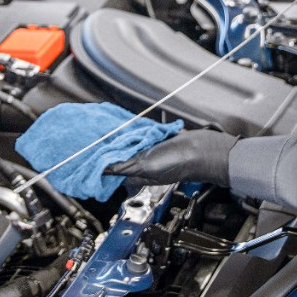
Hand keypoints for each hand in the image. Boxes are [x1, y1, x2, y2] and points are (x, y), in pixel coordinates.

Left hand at [104, 129, 238, 186]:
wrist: (204, 150)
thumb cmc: (181, 164)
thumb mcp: (148, 168)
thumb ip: (127, 167)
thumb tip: (106, 169)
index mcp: (141, 173)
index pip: (117, 168)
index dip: (105, 161)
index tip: (92, 153)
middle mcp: (146, 162)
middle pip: (123, 153)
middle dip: (112, 146)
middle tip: (98, 136)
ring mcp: (154, 150)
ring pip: (133, 142)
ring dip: (124, 135)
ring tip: (109, 126)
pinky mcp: (162, 139)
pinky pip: (145, 133)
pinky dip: (137, 128)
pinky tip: (130, 122)